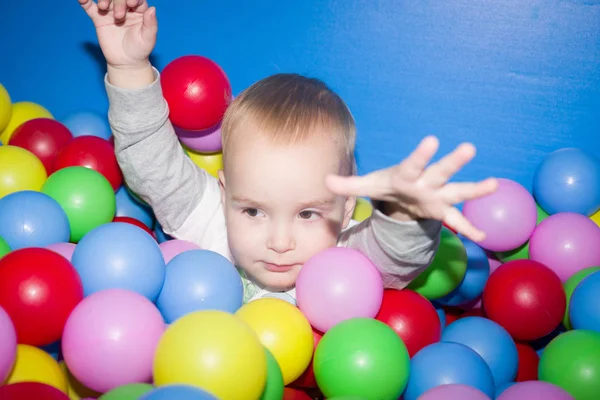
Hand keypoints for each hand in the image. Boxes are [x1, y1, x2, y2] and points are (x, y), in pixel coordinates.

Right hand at [78, 0, 156, 69]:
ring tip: (103, 7)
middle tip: (118, 16)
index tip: (131, 4)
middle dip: (118, 2)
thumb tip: (153, 8)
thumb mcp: (148, 39)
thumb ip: (151, 24)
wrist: (126, 62)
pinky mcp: (99, 18)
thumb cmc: (140, 50)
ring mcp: (110, 12)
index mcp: (139, 10)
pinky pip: (90, 7)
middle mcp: (125, 8)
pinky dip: (85, 1)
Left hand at [325, 136, 497, 241]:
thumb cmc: (387, 184)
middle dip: (454, 161)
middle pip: (442, 170)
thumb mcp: (368, 184)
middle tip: (470, 147)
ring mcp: (438, 195)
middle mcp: (427, 181)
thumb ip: (348, 184)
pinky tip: (481, 236)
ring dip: (475, 189)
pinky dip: (469, 228)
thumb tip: (325, 180)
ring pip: (458, 190)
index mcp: (407, 173)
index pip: (414, 162)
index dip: (422, 153)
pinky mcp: (442, 210)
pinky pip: (457, 220)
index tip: (433, 140)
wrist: (402, 193)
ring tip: (494, 184)